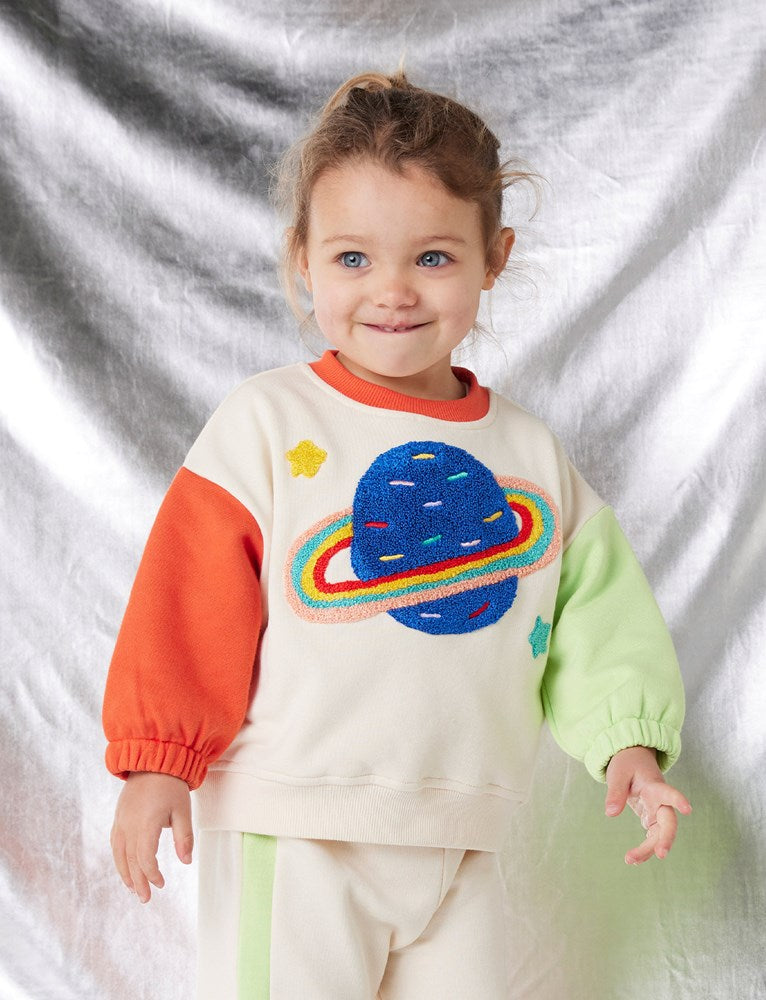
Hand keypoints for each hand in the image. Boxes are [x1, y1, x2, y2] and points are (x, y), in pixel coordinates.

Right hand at [110, 771, 193, 902]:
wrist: (152, 760)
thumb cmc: (171, 784)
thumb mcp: (183, 810)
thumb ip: (184, 837)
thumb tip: (187, 862)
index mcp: (146, 824)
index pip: (145, 858)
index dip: (152, 875)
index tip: (162, 884)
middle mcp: (129, 825)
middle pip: (130, 861)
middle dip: (138, 881)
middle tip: (146, 898)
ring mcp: (121, 821)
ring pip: (119, 854)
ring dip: (125, 873)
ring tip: (133, 889)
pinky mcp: (119, 817)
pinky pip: (115, 843)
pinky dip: (119, 859)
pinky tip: (125, 866)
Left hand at [605, 746, 691, 864]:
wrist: (634, 759)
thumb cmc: (627, 764)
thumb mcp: (617, 773)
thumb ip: (615, 792)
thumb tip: (610, 814)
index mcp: (654, 786)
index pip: (668, 793)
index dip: (678, 800)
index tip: (687, 809)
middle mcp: (660, 801)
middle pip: (669, 821)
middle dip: (666, 838)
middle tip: (661, 854)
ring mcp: (657, 811)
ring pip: (659, 834)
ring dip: (649, 849)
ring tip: (630, 860)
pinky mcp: (651, 818)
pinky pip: (652, 837)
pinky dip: (645, 849)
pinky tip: (634, 860)